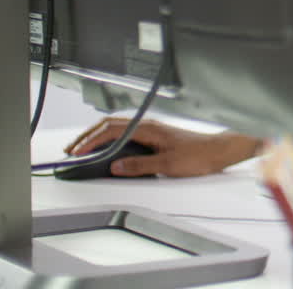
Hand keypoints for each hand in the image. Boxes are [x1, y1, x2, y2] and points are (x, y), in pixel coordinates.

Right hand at [63, 117, 263, 177]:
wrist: (220, 150)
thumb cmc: (200, 155)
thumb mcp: (167, 165)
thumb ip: (139, 166)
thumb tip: (116, 167)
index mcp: (148, 129)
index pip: (111, 130)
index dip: (91, 141)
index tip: (77, 151)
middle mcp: (149, 125)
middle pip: (110, 125)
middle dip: (88, 136)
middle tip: (72, 149)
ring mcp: (153, 129)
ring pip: (118, 128)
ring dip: (99, 137)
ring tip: (84, 149)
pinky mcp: (157, 135)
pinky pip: (127, 133)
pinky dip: (112, 139)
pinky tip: (108, 149)